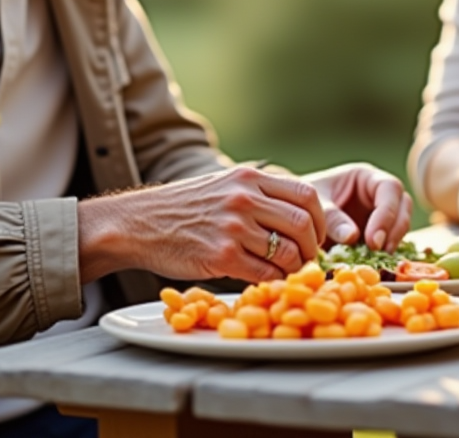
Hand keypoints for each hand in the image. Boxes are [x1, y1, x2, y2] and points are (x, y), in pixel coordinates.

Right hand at [79, 166, 326, 283]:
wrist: (137, 223)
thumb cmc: (183, 209)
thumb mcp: (224, 185)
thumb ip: (259, 195)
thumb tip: (300, 221)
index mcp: (249, 177)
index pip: (306, 195)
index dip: (321, 220)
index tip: (316, 235)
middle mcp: (244, 198)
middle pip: (303, 224)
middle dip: (312, 248)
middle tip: (307, 260)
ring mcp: (233, 227)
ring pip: (288, 253)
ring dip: (294, 268)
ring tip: (287, 273)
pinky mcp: (221, 256)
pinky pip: (265, 274)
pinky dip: (273, 282)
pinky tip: (266, 281)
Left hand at [301, 163, 411, 250]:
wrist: (297, 215)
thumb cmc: (305, 201)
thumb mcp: (315, 204)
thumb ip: (331, 217)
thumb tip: (352, 236)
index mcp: (365, 177)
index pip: (389, 188)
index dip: (386, 213)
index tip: (373, 240)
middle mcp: (378, 193)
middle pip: (403, 205)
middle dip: (394, 229)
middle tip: (377, 250)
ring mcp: (381, 213)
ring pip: (401, 223)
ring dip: (393, 241)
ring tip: (376, 259)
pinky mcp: (379, 232)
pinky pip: (390, 240)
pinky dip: (385, 251)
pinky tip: (374, 263)